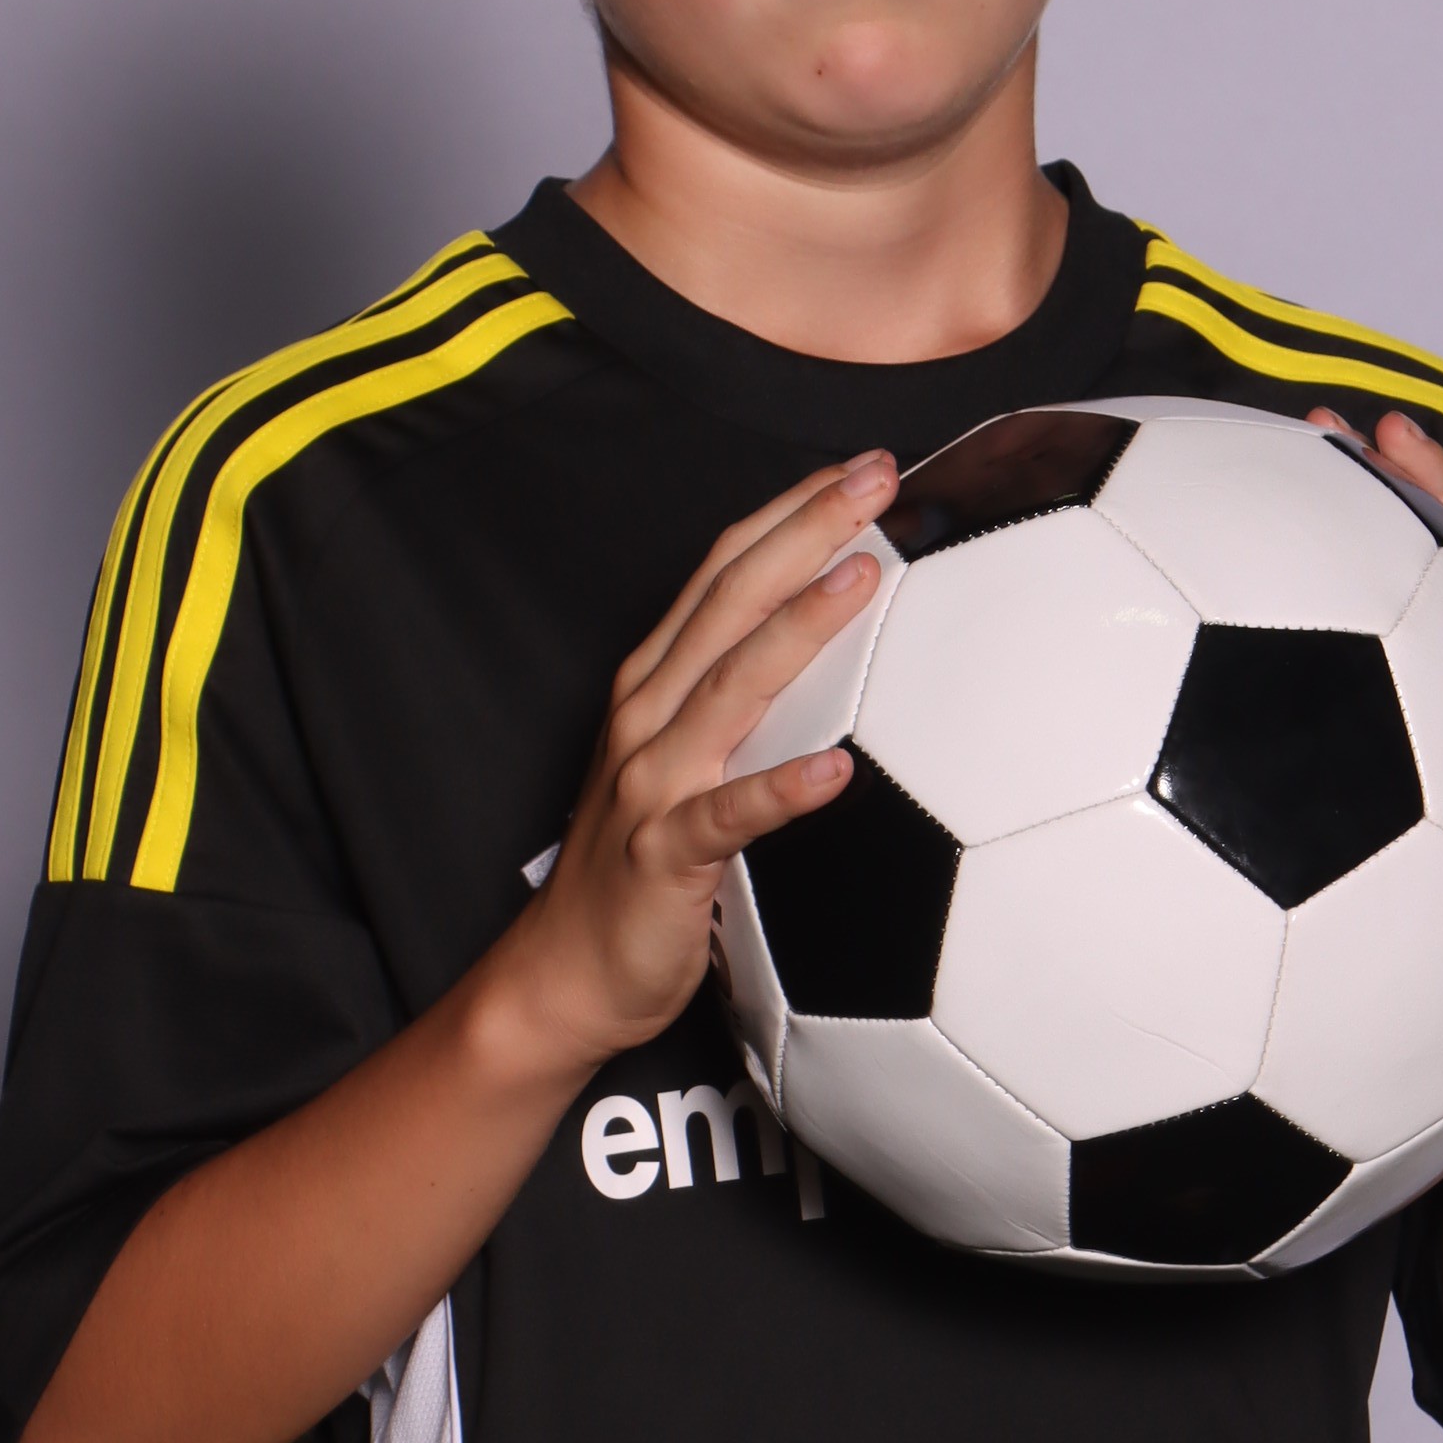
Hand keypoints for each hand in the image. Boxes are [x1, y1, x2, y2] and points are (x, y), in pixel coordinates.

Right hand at [501, 455, 892, 1068]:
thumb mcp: (685, 765)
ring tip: (862, 577)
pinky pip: (728, 815)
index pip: (723, 573)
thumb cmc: (639, 869)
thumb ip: (742, 708)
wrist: (565, 975)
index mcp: (654, 684)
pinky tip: (838, 772)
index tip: (860, 467)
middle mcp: (648, 715)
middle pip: (730, 601)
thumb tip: (831, 660)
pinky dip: (781, 791)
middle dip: (804, 532)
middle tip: (877, 477)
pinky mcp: (664, 854)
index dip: (789, 513)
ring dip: (796, 628)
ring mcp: (652, 781)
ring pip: (730, 687)